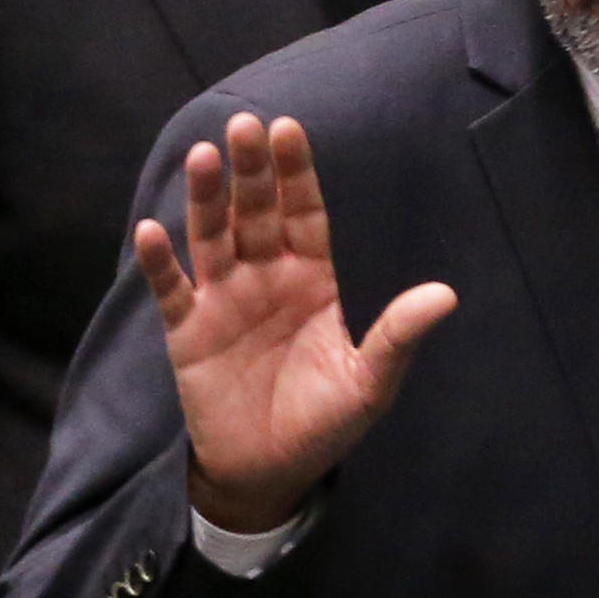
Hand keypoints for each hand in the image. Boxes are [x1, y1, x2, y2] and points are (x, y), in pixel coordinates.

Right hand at [132, 112, 456, 535]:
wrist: (267, 471)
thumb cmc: (323, 424)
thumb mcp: (369, 384)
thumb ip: (397, 336)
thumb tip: (446, 294)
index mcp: (312, 281)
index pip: (304, 214)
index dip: (296, 175)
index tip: (290, 131)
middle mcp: (265, 278)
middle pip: (255, 213)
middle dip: (251, 171)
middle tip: (244, 125)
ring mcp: (223, 300)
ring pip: (211, 237)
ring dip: (206, 198)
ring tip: (202, 156)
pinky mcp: (187, 330)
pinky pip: (172, 288)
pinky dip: (160, 261)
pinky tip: (152, 230)